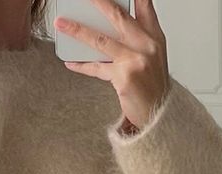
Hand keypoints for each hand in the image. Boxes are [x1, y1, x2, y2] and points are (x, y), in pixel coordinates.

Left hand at [54, 0, 170, 133]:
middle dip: (97, 2)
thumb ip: (136, 37)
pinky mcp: (124, 78)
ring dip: (77, 30)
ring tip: (62, 24)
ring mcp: (136, 61)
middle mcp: (147, 46)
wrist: (160, 115)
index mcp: (155, 37)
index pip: (144, 5)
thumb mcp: (152, 57)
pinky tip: (71, 62)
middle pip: (118, 16)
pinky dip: (82, 65)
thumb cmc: (153, 87)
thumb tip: (108, 23)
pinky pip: (97, 68)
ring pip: (101, 39)